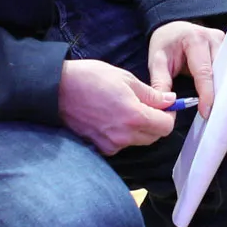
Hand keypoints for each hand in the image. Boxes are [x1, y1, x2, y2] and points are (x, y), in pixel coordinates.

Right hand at [58, 58, 175, 153]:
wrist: (56, 90)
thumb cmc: (89, 78)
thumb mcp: (125, 78)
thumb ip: (151, 94)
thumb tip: (170, 101)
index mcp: (134, 116)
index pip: (166, 126)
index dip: (170, 115)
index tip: (166, 106)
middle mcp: (124, 135)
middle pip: (154, 136)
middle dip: (156, 122)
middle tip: (147, 105)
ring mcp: (110, 144)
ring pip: (138, 141)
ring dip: (139, 128)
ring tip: (125, 109)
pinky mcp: (99, 147)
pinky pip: (121, 144)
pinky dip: (123, 134)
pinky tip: (112, 118)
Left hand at [148, 19, 224, 117]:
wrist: (173, 30)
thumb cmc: (165, 45)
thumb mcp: (157, 62)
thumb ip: (161, 83)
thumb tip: (167, 106)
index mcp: (195, 39)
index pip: (204, 72)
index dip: (207, 94)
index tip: (206, 112)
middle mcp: (213, 38)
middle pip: (221, 72)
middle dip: (219, 93)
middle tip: (215, 114)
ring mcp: (223, 41)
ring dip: (223, 88)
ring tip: (219, 107)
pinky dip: (225, 82)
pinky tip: (222, 95)